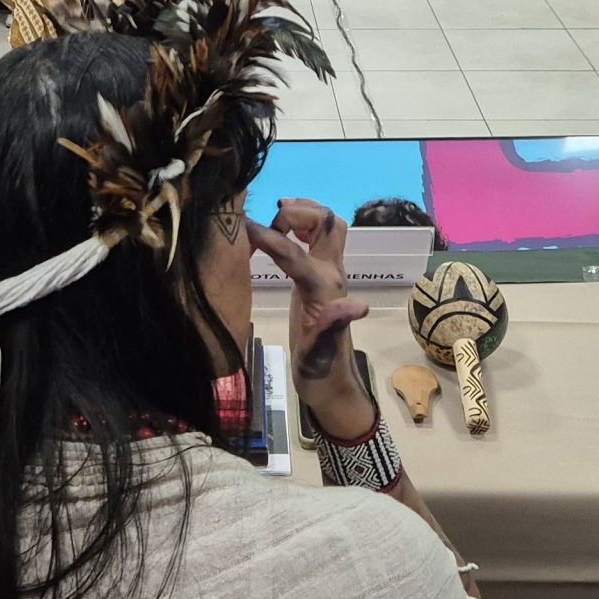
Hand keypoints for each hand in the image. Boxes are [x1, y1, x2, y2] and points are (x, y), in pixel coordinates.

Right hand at [245, 200, 373, 440]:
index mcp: (325, 290)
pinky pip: (317, 240)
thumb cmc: (319, 373)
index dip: (268, 236)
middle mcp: (332, 275)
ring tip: (273, 219)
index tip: (240, 228)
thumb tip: (358, 306)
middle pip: (327, 223)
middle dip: (298, 212)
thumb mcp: (320, 355)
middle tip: (268, 221)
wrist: (332, 386)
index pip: (294, 252)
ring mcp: (329, 274)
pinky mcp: (321, 279)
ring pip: (327, 226)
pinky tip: (280, 236)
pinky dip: (301, 228)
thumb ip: (333, 329)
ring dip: (304, 215)